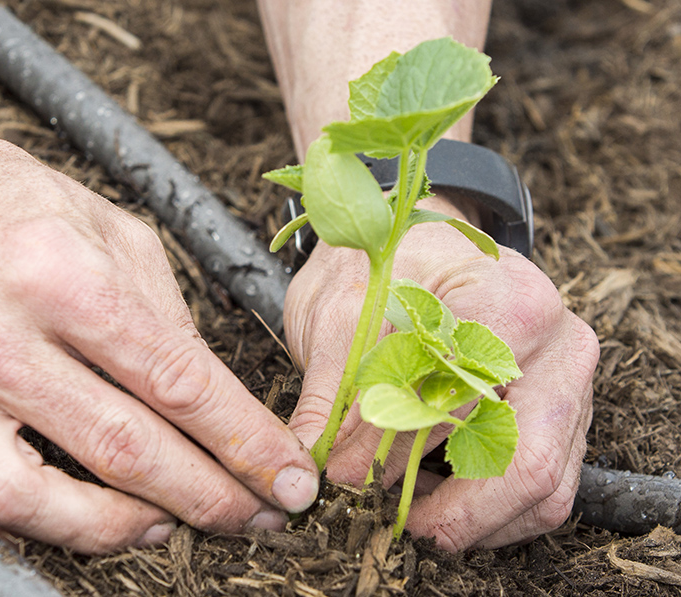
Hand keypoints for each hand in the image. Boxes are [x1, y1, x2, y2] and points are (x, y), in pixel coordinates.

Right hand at [0, 132, 318, 553]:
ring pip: (31, 501)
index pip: (174, 380)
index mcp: (55, 273)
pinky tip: (57, 526)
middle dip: (207, 496)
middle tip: (253, 517)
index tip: (286, 480)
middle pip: (120, 449)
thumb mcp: (100, 220)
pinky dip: (7, 534)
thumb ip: (162, 309)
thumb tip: (211, 397)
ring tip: (161, 524)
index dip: (244, 441)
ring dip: (115, 529)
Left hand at [283, 196, 597, 550]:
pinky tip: (440, 505)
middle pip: (522, 460)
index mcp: (509, 303)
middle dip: (451, 510)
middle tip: (390, 525)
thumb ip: (333, 392)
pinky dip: (495, 511)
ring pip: (543, 484)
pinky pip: (547, 485)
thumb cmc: (381, 268)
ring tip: (411, 520)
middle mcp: (561, 345)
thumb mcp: (340, 314)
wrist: (419, 244)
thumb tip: (317, 464)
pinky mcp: (567, 414)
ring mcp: (573, 383)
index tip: (343, 477)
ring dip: (475, 518)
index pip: (455, 403)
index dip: (394, 450)